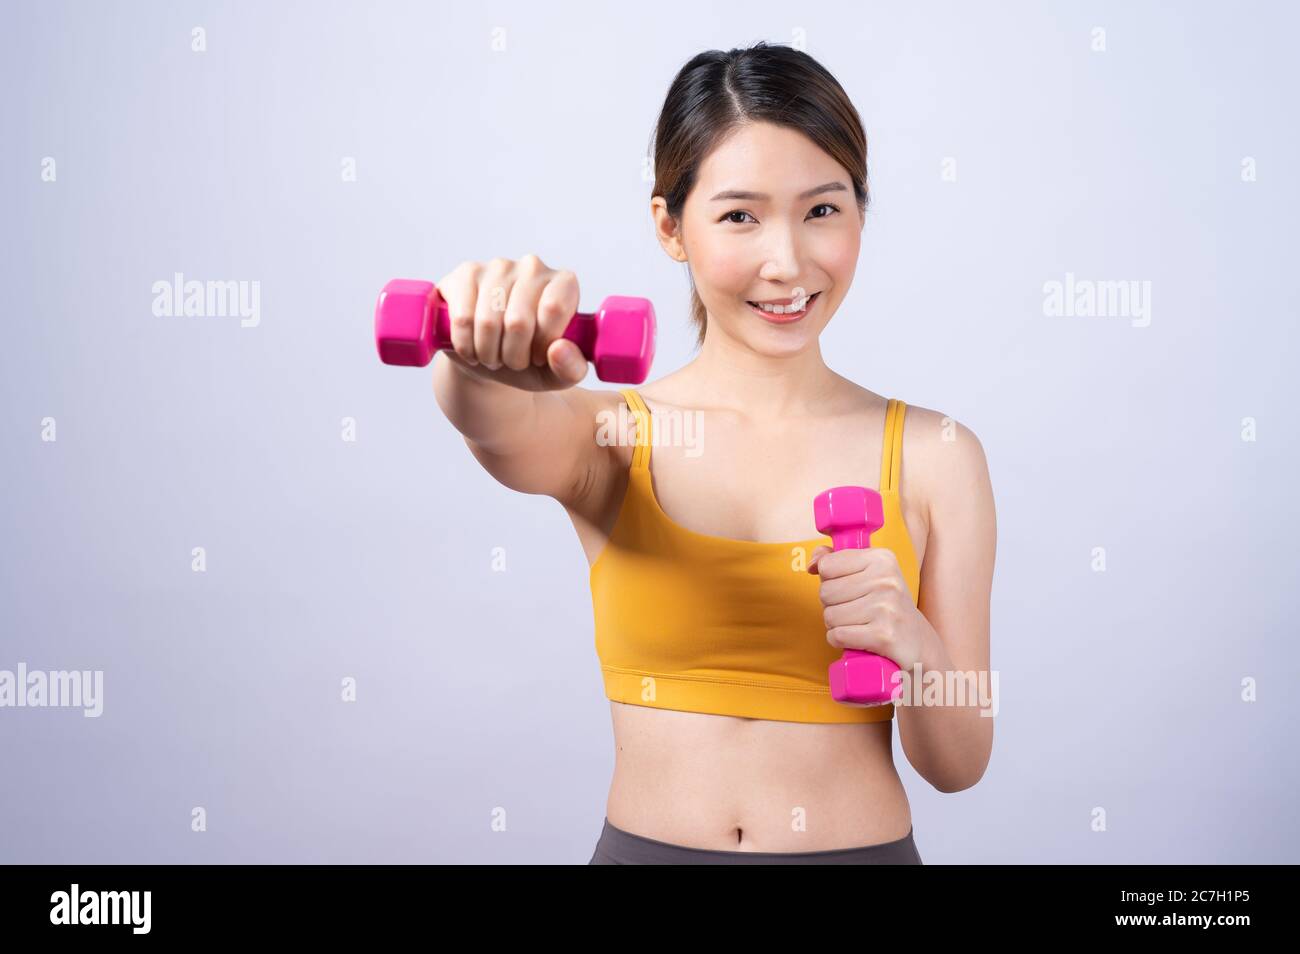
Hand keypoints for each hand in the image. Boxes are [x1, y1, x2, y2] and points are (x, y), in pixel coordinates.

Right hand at [434, 254, 589, 391]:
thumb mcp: (556, 374)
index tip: (538, 356)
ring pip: (487, 322)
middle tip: (513, 360)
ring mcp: (498, 266)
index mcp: (564, 284)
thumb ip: (571, 369)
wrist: (489, 357)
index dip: (542, 343)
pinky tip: (472, 346)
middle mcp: (533, 267)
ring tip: (494, 354)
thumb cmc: (529, 361)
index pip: (553, 309)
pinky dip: (465, 345)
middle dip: (513, 356)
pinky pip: (462, 318)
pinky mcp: (466, 273)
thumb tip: (558, 349)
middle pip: (518, 321)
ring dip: (488, 353)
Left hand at [807, 545, 927, 672]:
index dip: (830, 581)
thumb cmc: (885, 605)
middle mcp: (887, 580)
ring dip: (837, 625)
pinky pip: (838, 636)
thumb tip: (813, 563)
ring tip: (858, 625)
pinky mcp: (884, 635)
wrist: (918, 642)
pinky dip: (840, 641)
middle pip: (826, 592)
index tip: (850, 589)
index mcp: (882, 559)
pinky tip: (857, 639)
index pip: (827, 566)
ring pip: (830, 616)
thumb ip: (836, 560)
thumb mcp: (867, 574)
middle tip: (855, 611)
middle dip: (832, 606)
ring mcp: (887, 608)